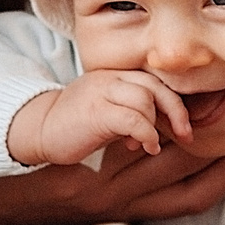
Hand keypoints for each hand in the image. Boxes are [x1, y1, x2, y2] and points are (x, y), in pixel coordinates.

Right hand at [7, 70, 193, 164]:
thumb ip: (136, 111)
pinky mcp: (95, 112)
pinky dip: (146, 134)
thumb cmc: (77, 126)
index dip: (177, 103)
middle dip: (178, 112)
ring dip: (158, 125)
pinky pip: (133, 118)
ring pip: (147, 100)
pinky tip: (146, 147)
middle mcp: (111, 78)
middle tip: (186, 135)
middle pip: (157, 86)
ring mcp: (102, 92)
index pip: (157, 81)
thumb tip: (171, 128)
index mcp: (117, 76)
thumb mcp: (111, 112)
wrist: (38, 129)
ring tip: (153, 146)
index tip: (186, 127)